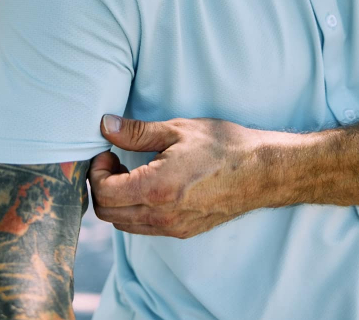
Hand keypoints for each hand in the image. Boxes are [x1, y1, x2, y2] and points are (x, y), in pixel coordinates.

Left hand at [89, 115, 267, 238]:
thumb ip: (137, 132)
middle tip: (114, 162)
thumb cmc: (223, 146)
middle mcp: (162, 215)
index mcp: (157, 189)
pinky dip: (135, 210)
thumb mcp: (177, 130)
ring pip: (124, 224)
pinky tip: (149, 186)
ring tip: (131, 172)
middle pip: (108, 214)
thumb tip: (105, 126)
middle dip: (102, 187)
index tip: (107, 153)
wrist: (262, 171)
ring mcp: (173, 227)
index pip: (104, 193)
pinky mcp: (184, 231)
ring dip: (117, 200)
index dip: (96, 172)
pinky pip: (145, 228)